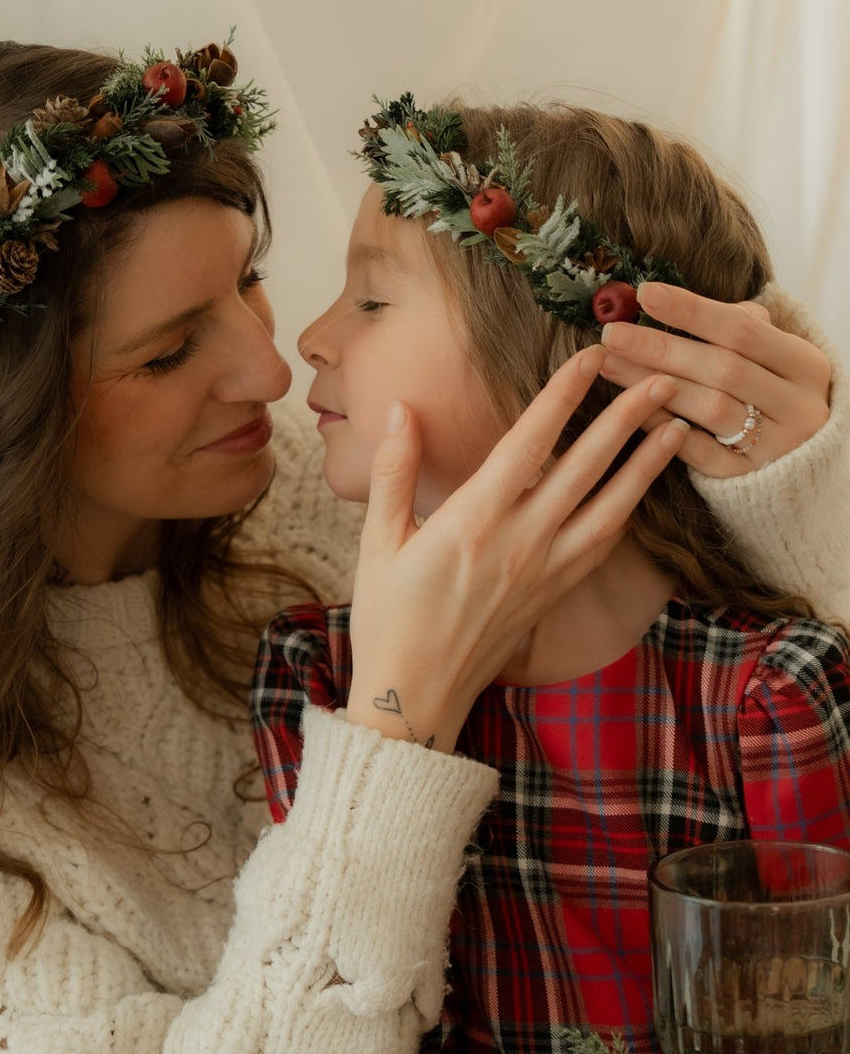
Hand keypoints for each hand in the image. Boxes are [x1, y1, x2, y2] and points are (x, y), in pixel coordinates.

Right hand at [346, 349, 687, 751]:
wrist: (415, 695)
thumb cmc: (389, 620)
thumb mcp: (378, 542)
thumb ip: (394, 473)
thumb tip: (401, 411)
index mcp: (472, 522)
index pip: (528, 445)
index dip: (561, 397)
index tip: (588, 358)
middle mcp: (520, 543)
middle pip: (585, 469)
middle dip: (625, 419)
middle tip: (662, 378)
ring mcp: (544, 571)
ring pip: (610, 509)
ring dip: (646, 466)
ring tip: (675, 428)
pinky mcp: (554, 595)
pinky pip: (602, 546)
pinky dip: (629, 512)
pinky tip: (643, 491)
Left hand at [598, 282, 830, 478]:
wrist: (804, 466)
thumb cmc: (771, 394)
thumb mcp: (771, 357)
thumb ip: (734, 328)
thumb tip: (666, 301)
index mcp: (805, 365)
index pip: (742, 330)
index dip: (692, 310)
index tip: (645, 294)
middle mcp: (799, 406)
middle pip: (722, 368)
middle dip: (662, 348)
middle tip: (613, 334)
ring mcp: (777, 447)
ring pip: (710, 408)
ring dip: (654, 385)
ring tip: (610, 365)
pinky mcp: (748, 479)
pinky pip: (699, 452)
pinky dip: (663, 427)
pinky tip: (630, 408)